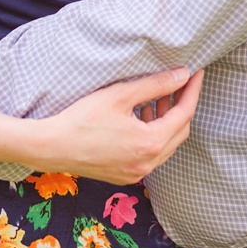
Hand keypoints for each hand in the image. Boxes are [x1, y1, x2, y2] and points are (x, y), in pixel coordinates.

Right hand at [34, 68, 203, 184]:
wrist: (50, 147)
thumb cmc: (82, 119)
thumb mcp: (121, 95)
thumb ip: (156, 84)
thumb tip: (183, 75)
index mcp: (150, 144)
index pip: (184, 114)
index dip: (192, 90)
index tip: (196, 72)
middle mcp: (147, 163)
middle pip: (179, 131)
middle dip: (182, 105)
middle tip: (180, 82)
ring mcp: (136, 173)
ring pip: (165, 144)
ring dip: (166, 119)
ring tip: (157, 95)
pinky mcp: (124, 175)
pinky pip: (150, 153)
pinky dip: (153, 134)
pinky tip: (141, 115)